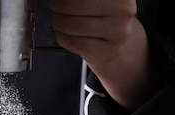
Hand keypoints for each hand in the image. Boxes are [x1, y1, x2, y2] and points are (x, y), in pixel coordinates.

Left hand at [44, 0, 158, 109]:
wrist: (114, 41)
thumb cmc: (100, 16)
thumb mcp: (94, 1)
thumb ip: (77, 0)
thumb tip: (56, 0)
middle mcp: (123, 9)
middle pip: (71, 5)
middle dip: (55, 6)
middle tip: (51, 5)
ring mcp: (118, 31)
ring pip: (71, 25)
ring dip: (56, 22)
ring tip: (56, 19)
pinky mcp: (110, 50)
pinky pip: (75, 43)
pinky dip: (61, 38)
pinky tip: (60, 34)